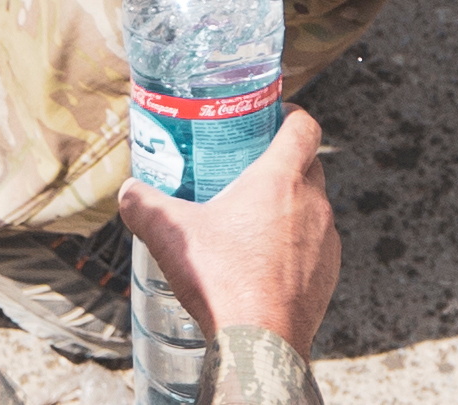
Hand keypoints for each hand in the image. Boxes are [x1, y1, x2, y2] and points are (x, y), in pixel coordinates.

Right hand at [119, 112, 339, 354]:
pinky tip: (268, 259)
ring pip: (314, 206)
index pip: (305, 127)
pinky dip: (298, 243)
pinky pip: (317, 244)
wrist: (259, 341)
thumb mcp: (171, 236)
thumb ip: (144, 205)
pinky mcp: (329, 273)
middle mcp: (314, 203)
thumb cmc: (221, 281)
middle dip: (285, 161)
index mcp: (281, 180)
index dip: (292, 115)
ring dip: (292, 205)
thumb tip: (128, 191)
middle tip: (251, 169)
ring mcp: (327, 240)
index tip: (273, 117)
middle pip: (309, 164)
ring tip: (256, 218)